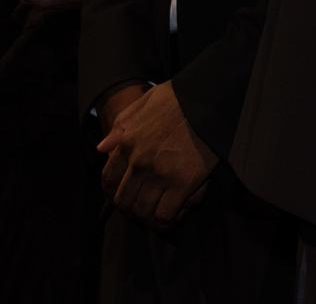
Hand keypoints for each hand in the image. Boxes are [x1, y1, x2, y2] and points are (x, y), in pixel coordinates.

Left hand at [98, 80, 219, 227]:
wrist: (213, 96)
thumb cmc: (181, 96)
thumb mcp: (145, 102)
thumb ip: (122, 125)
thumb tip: (102, 148)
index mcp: (127, 141)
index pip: (108, 178)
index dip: (113, 192)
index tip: (124, 194)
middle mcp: (139, 160)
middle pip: (123, 200)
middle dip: (131, 208)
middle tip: (143, 208)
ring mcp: (160, 173)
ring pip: (142, 211)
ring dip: (148, 217)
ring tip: (157, 214)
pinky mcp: (183, 182)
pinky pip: (165, 214)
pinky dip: (167, 220)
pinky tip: (174, 215)